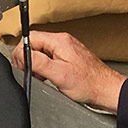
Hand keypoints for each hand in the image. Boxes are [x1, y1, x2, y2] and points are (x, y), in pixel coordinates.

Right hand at [10, 31, 127, 112]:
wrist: (106, 90)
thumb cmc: (88, 84)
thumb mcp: (58, 74)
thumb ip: (38, 62)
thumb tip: (22, 54)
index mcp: (59, 41)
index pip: (30, 37)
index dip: (21, 52)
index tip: (23, 66)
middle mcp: (63, 41)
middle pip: (34, 43)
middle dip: (28, 59)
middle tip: (33, 74)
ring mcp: (66, 49)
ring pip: (41, 51)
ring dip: (37, 64)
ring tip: (43, 77)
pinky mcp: (69, 57)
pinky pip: (50, 58)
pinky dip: (45, 68)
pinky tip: (51, 77)